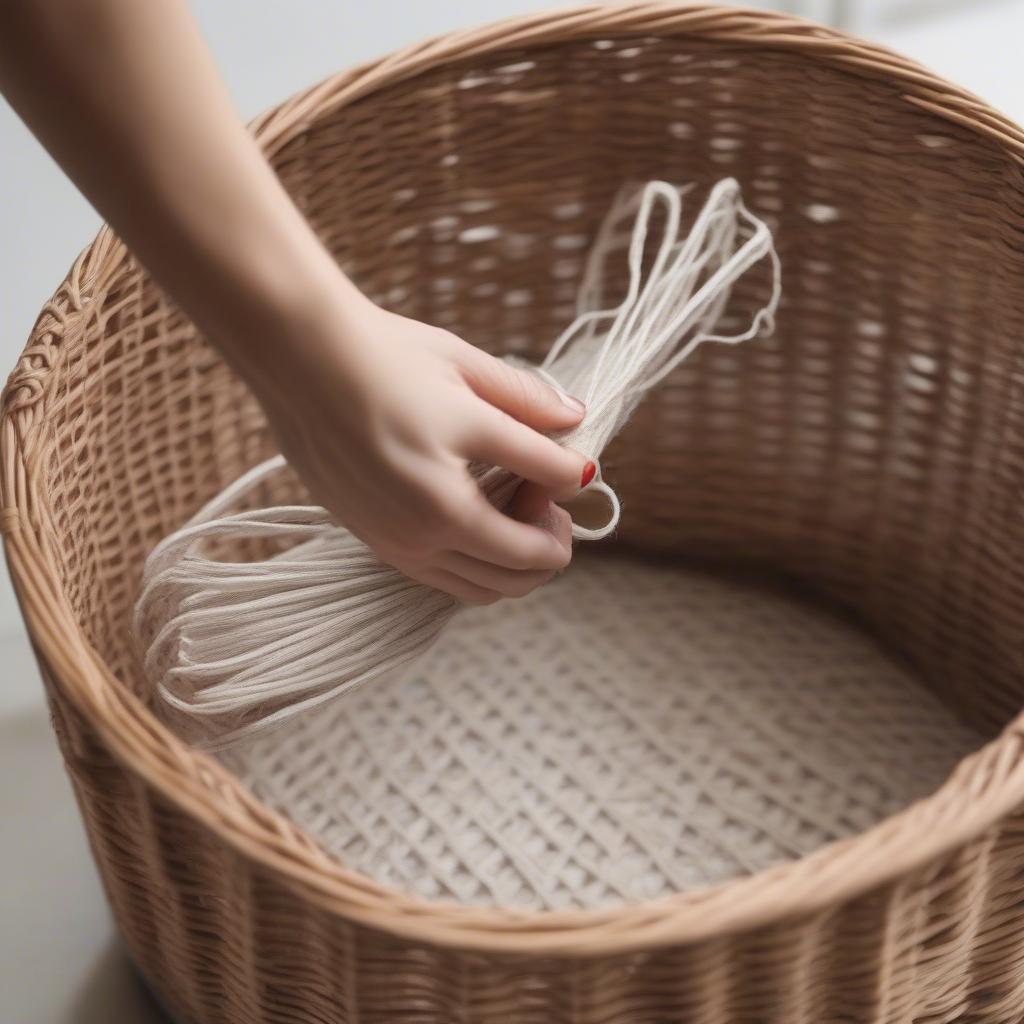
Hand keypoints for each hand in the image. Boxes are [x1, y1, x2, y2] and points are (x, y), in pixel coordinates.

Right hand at [247, 288, 589, 604]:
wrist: (296, 358)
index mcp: (453, 487)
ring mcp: (398, 545)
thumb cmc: (382, 355)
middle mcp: (425, 531)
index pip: (551, 488)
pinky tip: (475, 511)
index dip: (574, 470)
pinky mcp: (378, 545)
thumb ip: (529, 403)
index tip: (566, 449)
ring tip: (512, 503)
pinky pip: (449, 579)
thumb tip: (577, 421)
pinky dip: (481, 562)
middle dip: (554, 534)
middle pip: (528, 568)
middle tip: (544, 489)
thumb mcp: (465, 369)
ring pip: (490, 588)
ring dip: (521, 558)